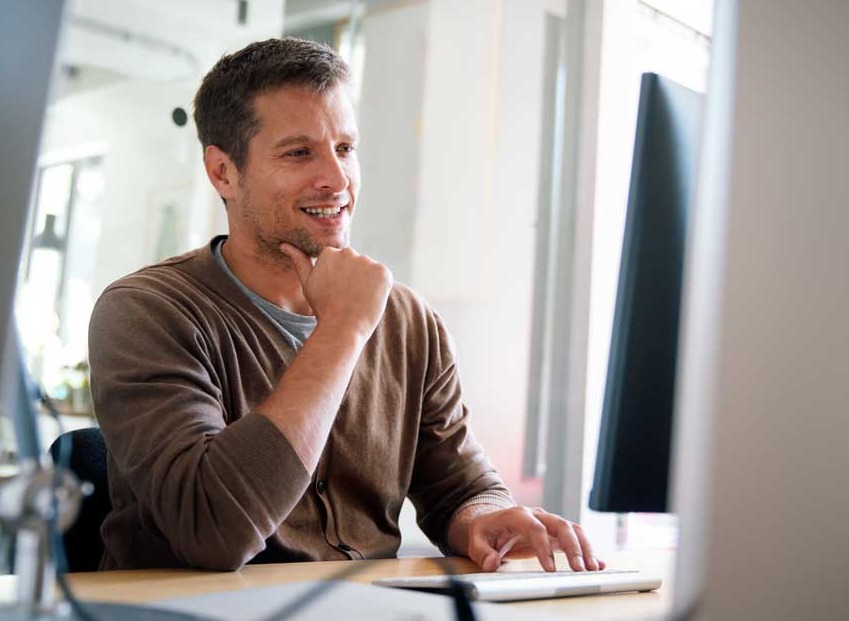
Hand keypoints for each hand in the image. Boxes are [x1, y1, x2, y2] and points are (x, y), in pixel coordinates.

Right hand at [280, 243, 392, 340]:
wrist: (342, 327)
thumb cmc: (323, 307)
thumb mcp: (308, 283)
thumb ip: (300, 261)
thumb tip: (284, 244)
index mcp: (329, 252)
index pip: (341, 261)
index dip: (340, 279)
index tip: (336, 292)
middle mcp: (349, 252)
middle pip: (356, 263)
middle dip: (354, 277)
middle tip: (347, 297)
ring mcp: (367, 261)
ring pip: (370, 270)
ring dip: (367, 282)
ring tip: (358, 299)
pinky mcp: (383, 272)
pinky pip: (383, 277)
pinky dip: (380, 288)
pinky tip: (369, 299)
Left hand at [464, 506, 604, 572]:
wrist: (491, 523)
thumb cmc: (485, 531)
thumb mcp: (476, 540)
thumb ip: (482, 552)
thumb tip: (491, 563)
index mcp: (518, 515)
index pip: (535, 528)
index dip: (544, 547)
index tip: (550, 569)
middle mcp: (537, 515)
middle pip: (561, 525)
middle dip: (573, 547)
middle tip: (580, 569)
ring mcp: (548, 523)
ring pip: (572, 530)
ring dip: (585, 548)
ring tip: (593, 568)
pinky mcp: (555, 533)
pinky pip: (575, 538)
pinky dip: (587, 549)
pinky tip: (597, 563)